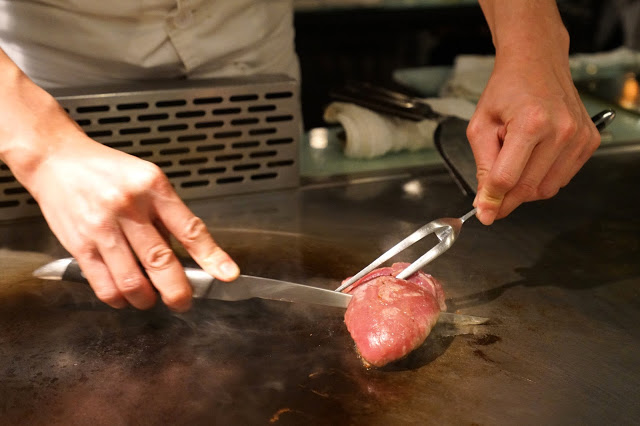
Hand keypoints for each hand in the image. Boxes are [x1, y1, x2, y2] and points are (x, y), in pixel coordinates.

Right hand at [0, 51, 238, 311]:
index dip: (212, 257)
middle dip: (178, 292)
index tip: (228, 275)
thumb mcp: (147, 178)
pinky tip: (124, 296)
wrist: (56, 159)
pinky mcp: (79, 244)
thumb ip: (165, 215)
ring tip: (151, 299)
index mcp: (153, 188)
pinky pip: (103, 285)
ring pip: (132, 281)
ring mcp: (102, 227)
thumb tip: (182, 253)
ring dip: (147, 300)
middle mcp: (129, 207)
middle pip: (161, 262)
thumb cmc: (106, 170)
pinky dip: (118, 299)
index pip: (190, 229)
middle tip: (183, 302)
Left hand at [470, 0, 600, 224]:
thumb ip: (482, 166)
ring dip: (525, 187)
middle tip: (491, 193)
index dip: (491, 201)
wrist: (537, 62)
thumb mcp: (481, 125)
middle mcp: (561, 130)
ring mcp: (579, 137)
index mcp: (531, 123)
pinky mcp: (589, 142)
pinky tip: (533, 157)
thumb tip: (485, 204)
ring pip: (547, 189)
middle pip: (528, 188)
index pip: (507, 178)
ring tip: (516, 158)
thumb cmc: (506, 90)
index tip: (483, 214)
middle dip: (506, 198)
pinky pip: (562, 178)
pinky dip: (542, 178)